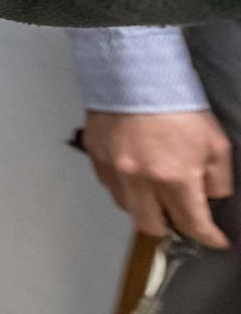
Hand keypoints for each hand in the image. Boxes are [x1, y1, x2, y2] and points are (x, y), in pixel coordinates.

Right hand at [83, 110, 232, 248]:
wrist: (134, 74)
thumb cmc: (175, 102)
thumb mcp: (215, 140)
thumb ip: (218, 177)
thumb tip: (210, 195)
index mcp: (175, 177)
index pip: (192, 223)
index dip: (208, 236)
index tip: (214, 239)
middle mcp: (140, 180)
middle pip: (151, 226)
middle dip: (169, 226)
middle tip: (178, 216)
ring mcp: (114, 169)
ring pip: (127, 207)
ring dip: (142, 205)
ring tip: (152, 190)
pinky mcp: (96, 156)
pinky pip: (109, 184)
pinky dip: (122, 185)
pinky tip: (133, 171)